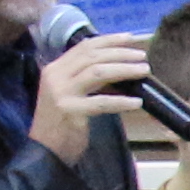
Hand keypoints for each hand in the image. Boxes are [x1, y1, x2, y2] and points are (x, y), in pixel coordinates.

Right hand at [27, 30, 155, 166]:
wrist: (44, 151)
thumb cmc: (61, 123)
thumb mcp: (70, 93)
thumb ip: (85, 78)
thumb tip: (118, 66)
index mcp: (55, 68)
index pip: (84, 47)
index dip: (108, 40)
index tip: (130, 38)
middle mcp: (55, 76)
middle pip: (92, 56)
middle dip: (120, 53)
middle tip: (143, 57)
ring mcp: (61, 93)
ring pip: (97, 72)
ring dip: (124, 70)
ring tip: (144, 71)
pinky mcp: (69, 111)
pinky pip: (101, 102)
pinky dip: (121, 101)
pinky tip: (137, 103)